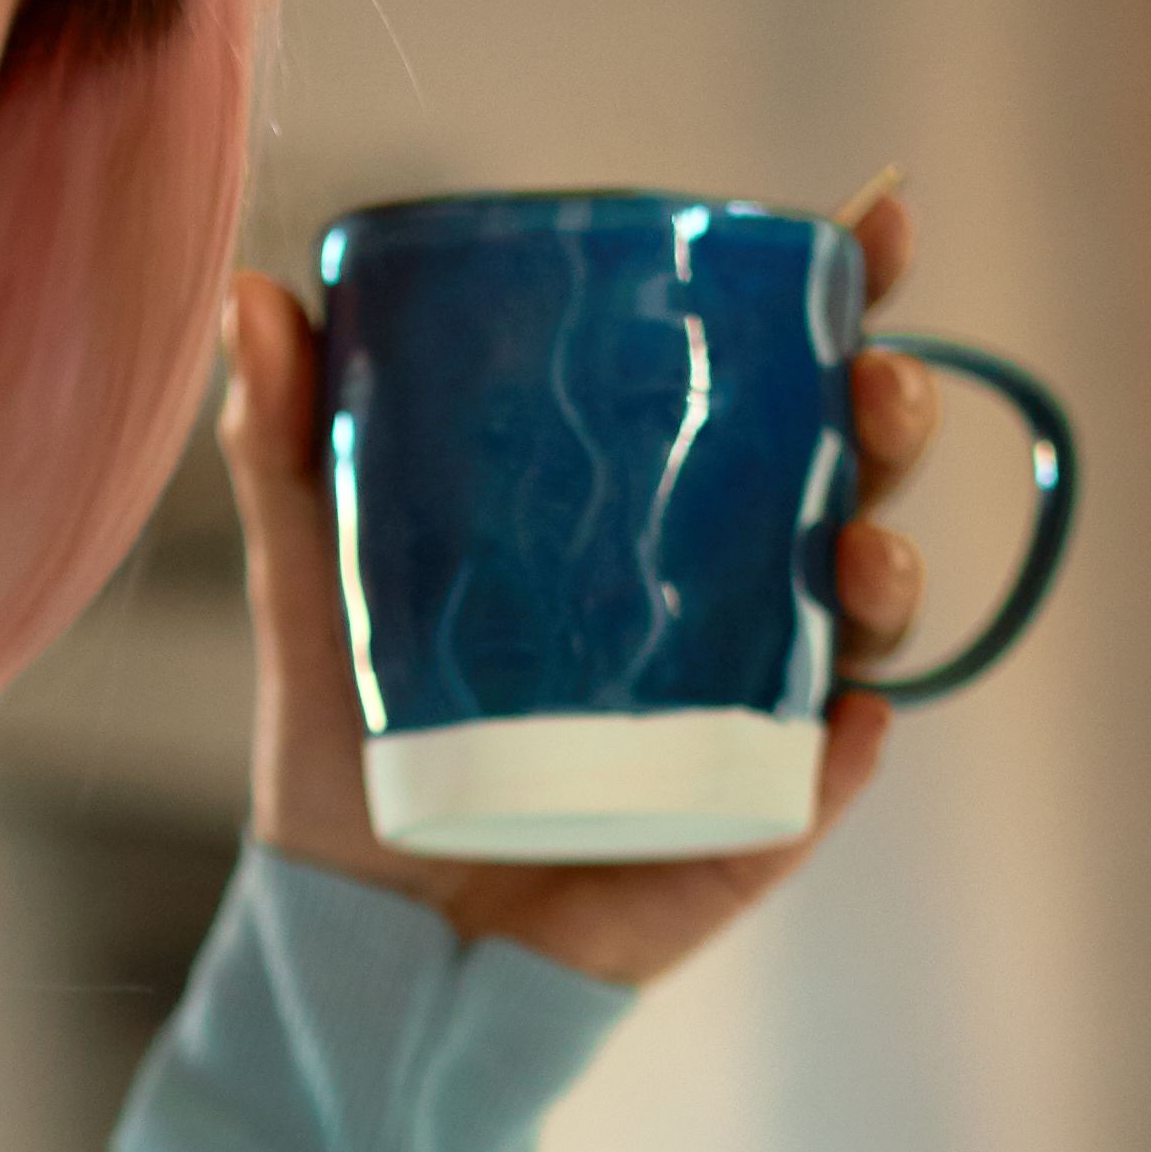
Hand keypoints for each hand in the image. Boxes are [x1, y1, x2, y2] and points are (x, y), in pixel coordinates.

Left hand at [235, 177, 946, 990]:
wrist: (354, 934)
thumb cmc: (355, 747)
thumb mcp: (315, 581)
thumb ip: (292, 445)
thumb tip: (257, 293)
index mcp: (653, 505)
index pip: (771, 379)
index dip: (842, 295)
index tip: (876, 217)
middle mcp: (723, 593)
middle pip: (851, 478)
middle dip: (893, 417)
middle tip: (874, 388)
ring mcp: (747, 712)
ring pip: (868, 622)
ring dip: (893, 571)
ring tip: (862, 554)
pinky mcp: (746, 828)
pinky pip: (826, 782)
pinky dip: (852, 747)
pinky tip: (854, 718)